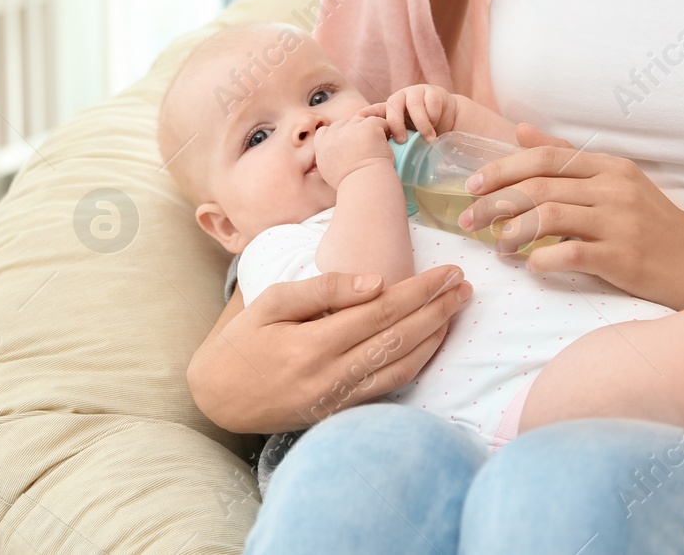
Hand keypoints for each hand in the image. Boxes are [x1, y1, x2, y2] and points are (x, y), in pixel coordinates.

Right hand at [185, 266, 473, 433]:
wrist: (218, 398)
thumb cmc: (242, 342)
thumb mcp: (269, 303)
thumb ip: (322, 290)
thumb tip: (375, 282)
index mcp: (312, 344)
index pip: (379, 312)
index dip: (418, 292)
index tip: (446, 272)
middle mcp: (331, 376)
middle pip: (398, 339)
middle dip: (437, 310)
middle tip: (464, 286)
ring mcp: (338, 399)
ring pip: (401, 368)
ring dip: (435, 338)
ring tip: (456, 309)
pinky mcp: (340, 412)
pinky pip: (388, 388)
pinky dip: (415, 365)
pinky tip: (431, 344)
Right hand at [313, 116, 394, 189]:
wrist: (366, 188)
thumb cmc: (354, 187)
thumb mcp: (331, 175)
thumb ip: (330, 159)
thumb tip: (336, 153)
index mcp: (322, 148)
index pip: (324, 131)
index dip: (337, 135)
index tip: (349, 145)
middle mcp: (332, 137)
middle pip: (344, 123)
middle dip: (356, 132)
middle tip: (368, 149)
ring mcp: (349, 130)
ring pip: (361, 121)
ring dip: (370, 131)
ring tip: (377, 149)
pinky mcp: (367, 127)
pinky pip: (378, 121)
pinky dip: (385, 131)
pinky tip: (386, 144)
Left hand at [356, 84, 458, 142]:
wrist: (448, 119)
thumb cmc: (422, 131)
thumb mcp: (407, 136)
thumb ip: (394, 142)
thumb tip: (381, 163)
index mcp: (391, 109)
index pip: (377, 109)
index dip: (369, 113)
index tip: (360, 119)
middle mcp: (401, 98)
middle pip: (393, 105)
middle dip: (396, 123)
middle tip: (402, 140)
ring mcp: (417, 93)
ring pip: (414, 104)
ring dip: (421, 124)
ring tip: (428, 139)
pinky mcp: (434, 92)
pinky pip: (431, 103)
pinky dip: (433, 117)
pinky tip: (436, 126)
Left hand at [457, 123, 683, 308]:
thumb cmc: (657, 226)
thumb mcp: (618, 182)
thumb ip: (569, 159)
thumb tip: (521, 131)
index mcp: (610, 166)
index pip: (544, 158)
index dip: (501, 168)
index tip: (472, 185)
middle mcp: (614, 189)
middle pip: (537, 186)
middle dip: (494, 203)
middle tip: (468, 221)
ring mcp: (620, 222)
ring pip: (547, 217)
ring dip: (512, 233)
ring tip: (496, 248)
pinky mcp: (624, 257)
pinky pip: (570, 253)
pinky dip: (541, 260)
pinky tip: (530, 267)